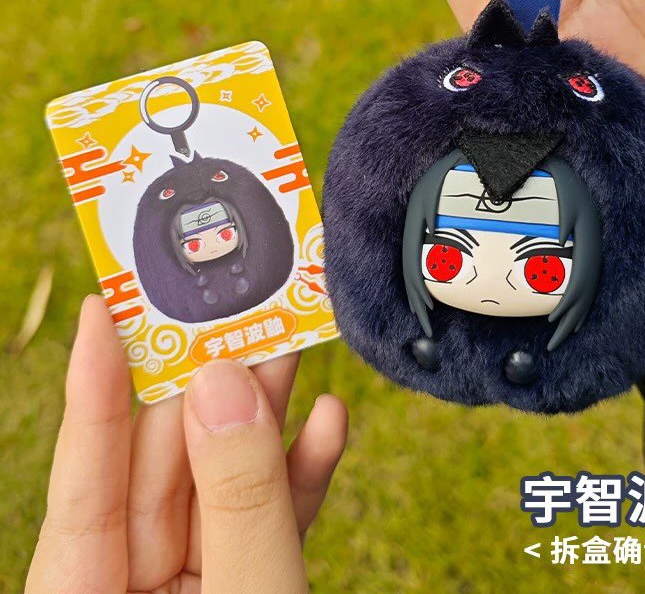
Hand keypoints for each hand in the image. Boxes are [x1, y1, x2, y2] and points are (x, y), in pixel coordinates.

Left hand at [25, 296, 347, 593]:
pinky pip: (266, 512)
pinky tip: (327, 422)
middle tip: (240, 307)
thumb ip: (240, 499)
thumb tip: (223, 386)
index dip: (95, 385)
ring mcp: (191, 579)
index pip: (88, 475)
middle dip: (211, 380)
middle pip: (166, 460)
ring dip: (263, 411)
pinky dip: (298, 470)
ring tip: (292, 341)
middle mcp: (132, 580)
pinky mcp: (242, 578)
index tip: (102, 307)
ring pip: (222, 472)